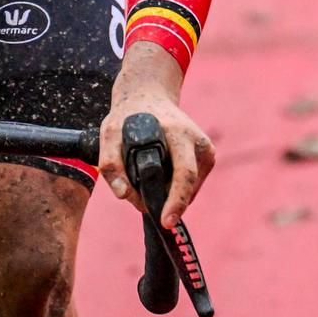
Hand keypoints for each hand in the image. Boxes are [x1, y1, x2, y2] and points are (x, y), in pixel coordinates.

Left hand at [98, 41, 214, 228]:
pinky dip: (177, 189)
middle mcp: (197, 139)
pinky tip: (161, 177)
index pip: (183, 173)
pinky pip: (193, 184)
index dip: (176, 200)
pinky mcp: (208, 155)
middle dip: (173, 205)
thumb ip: (111, 163)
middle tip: (153, 213)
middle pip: (190, 184)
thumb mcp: (109, 133)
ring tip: (148, 183)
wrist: (149, 95)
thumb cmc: (128, 117)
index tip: (166, 221)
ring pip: (191, 188)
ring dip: (171, 196)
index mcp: (178, 131)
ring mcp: (205, 148)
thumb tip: (123, 195)